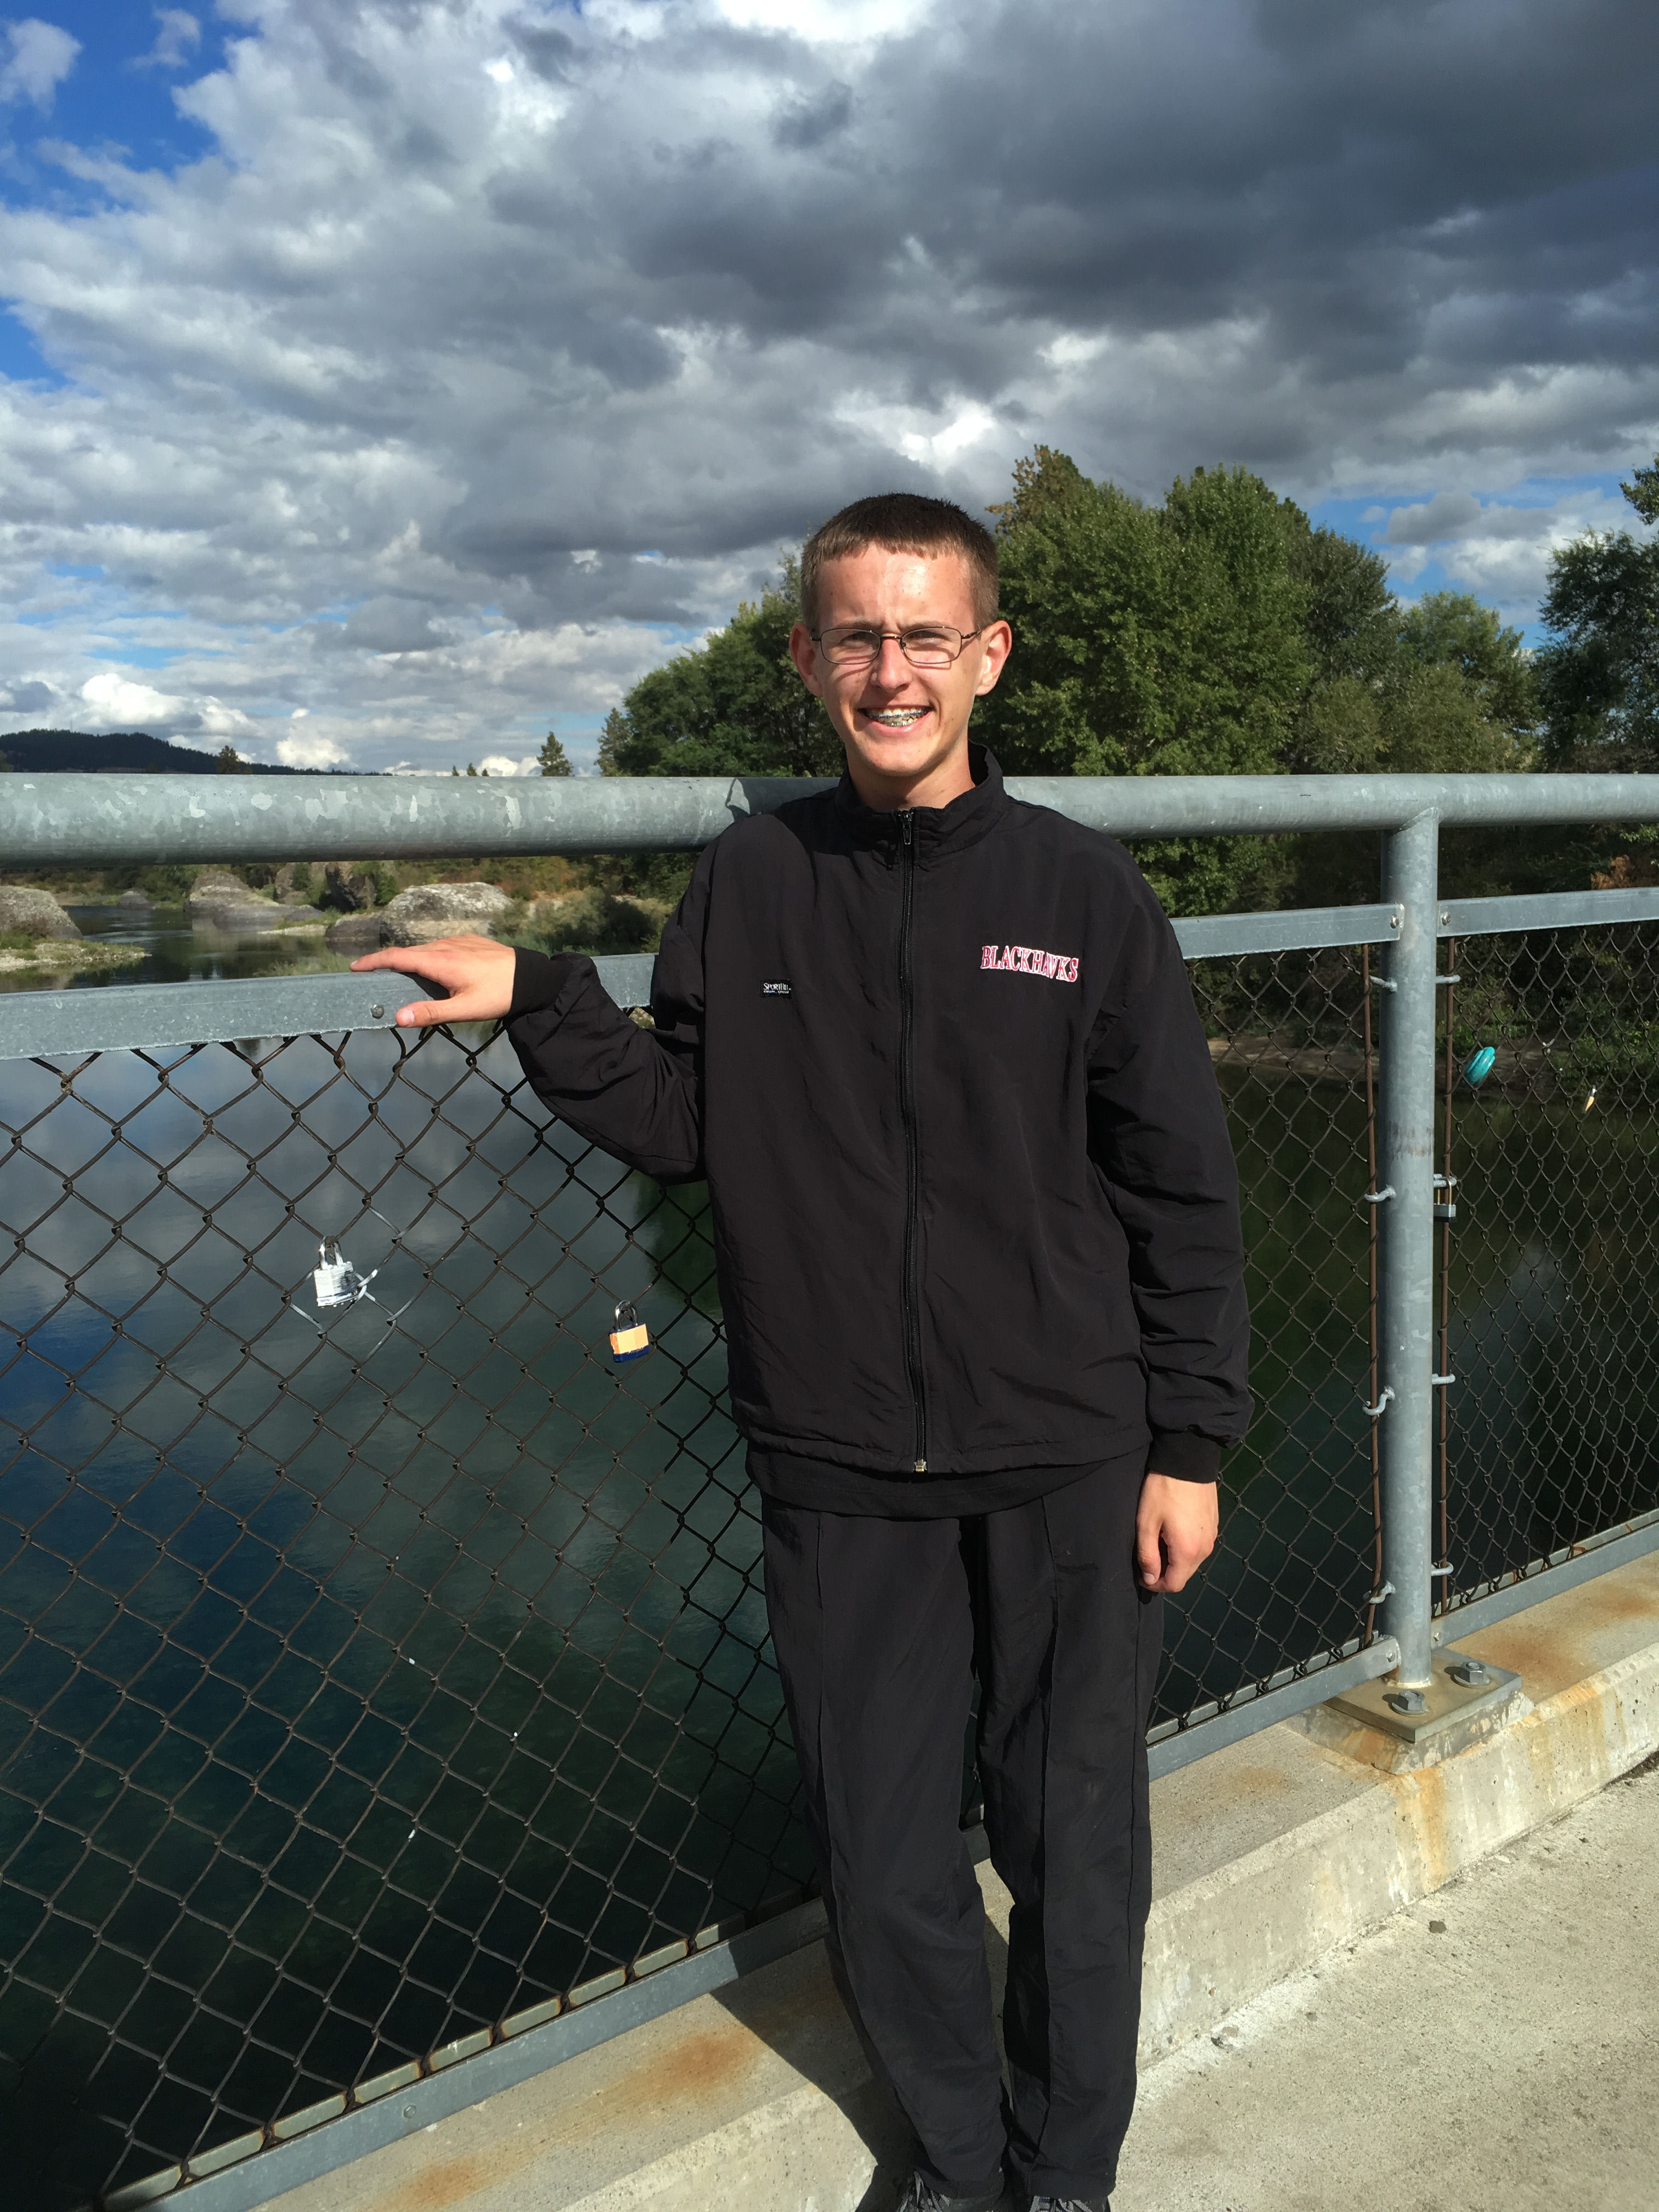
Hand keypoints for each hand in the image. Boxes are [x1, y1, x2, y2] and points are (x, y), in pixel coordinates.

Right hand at [351, 933, 516, 1026]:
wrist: (531, 977)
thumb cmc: (498, 994)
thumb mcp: (464, 1009)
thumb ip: (431, 1013)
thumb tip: (398, 1017)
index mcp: (439, 960)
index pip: (396, 957)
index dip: (373, 961)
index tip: (354, 967)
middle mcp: (444, 945)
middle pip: (408, 952)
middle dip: (386, 963)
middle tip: (371, 977)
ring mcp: (457, 941)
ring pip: (424, 949)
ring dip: (409, 961)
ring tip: (399, 977)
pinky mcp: (469, 941)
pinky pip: (440, 947)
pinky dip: (428, 957)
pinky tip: (431, 971)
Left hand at [1135, 1474, 1218, 1593]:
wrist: (1189, 1460)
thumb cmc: (1163, 1491)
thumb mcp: (1147, 1522)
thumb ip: (1147, 1555)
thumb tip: (1150, 1579)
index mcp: (1188, 1552)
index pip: (1174, 1584)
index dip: (1155, 1584)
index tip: (1142, 1573)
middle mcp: (1205, 1549)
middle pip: (1184, 1575)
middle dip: (1165, 1572)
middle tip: (1148, 1555)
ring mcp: (1213, 1537)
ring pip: (1193, 1561)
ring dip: (1175, 1559)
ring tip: (1159, 1540)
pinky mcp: (1215, 1526)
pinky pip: (1199, 1547)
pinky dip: (1186, 1547)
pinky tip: (1173, 1531)